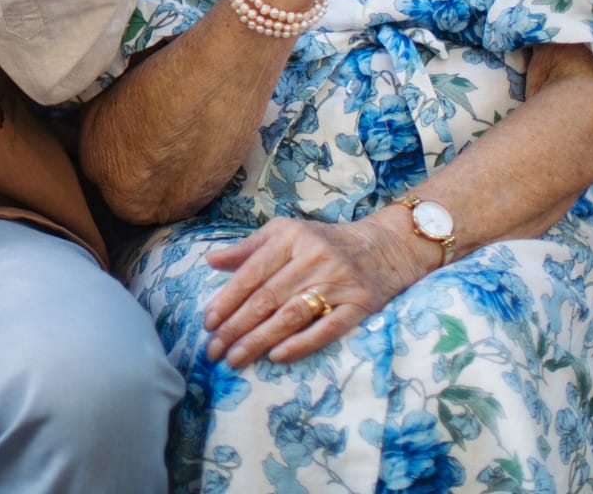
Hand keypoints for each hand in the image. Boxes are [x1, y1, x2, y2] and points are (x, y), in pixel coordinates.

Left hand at [200, 213, 432, 366]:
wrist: (385, 247)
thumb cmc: (325, 242)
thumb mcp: (286, 232)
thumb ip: (249, 248)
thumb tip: (210, 260)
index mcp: (291, 237)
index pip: (252, 273)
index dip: (227, 299)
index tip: (207, 323)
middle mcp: (313, 258)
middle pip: (268, 298)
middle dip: (236, 327)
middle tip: (213, 351)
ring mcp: (338, 283)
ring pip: (291, 315)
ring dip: (259, 340)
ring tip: (235, 358)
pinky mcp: (360, 306)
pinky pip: (327, 329)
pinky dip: (301, 344)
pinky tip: (276, 356)